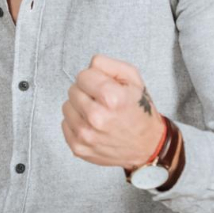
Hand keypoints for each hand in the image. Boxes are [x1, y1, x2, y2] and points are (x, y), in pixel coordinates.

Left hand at [62, 55, 165, 169]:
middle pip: (73, 90)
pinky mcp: (78, 148)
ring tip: (98, 114)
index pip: (82, 75)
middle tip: (102, 102)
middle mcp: (97, 118)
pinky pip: (65, 124)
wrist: (148, 145)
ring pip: (67, 107)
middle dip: (86, 92)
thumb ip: (108, 64)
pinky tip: (93, 126)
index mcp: (112, 99)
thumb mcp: (133, 80)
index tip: (105, 87)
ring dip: (80, 108)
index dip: (94, 79)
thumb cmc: (139, 111)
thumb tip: (89, 65)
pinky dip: (77, 123)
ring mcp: (86, 135)